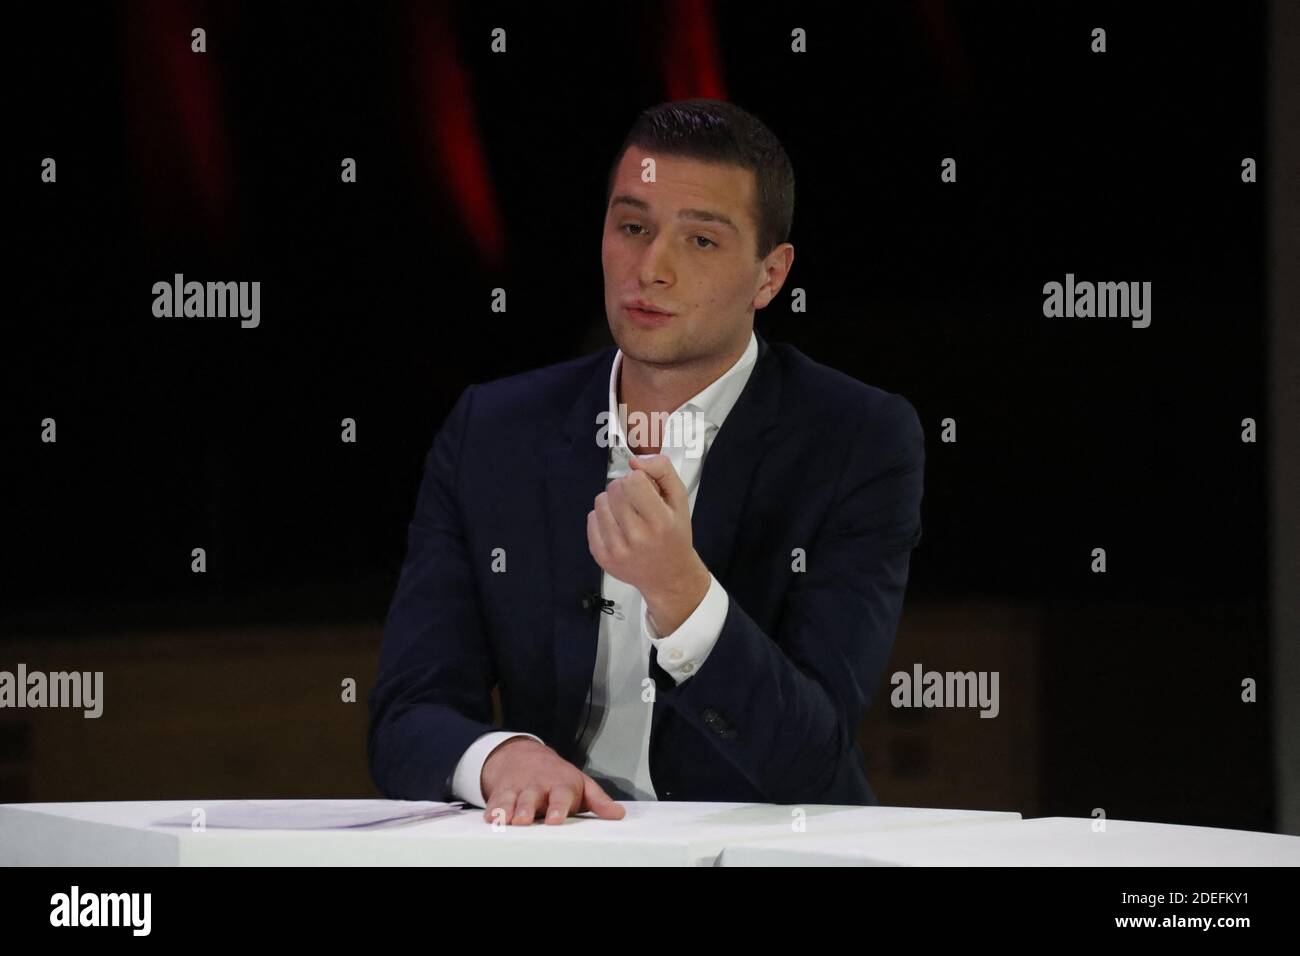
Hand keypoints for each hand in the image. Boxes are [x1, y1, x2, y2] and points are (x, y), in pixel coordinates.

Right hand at [479, 736, 625, 824]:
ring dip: (507, 810)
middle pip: (530, 798)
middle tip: (524, 820)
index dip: (557, 808)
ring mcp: (517, 790)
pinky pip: (493, 802)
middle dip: (526, 809)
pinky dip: (490, 810)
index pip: (560, 796)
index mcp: (559, 786)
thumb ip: (598, 801)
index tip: (555, 819)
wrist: (523, 755)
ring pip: (510, 801)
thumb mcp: (580, 784)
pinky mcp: (500, 794)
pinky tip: (488, 819)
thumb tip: (618, 814)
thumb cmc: (557, 776)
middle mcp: (537, 787)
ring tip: (504, 820)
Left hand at [587, 454, 710, 634]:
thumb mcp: (680, 499)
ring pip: (600, 501)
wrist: (668, 576)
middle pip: (615, 489)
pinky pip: (591, 519)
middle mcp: (637, 537)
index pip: (633, 481)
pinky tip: (618, 526)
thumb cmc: (674, 535)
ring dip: (612, 502)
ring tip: (627, 514)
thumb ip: (662, 471)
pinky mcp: (602, 557)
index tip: (647, 490)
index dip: (640, 480)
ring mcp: (617, 549)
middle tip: (637, 503)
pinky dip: (603, 517)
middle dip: (625, 489)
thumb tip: (635, 461)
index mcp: (660, 521)